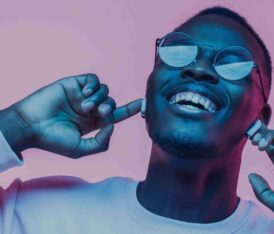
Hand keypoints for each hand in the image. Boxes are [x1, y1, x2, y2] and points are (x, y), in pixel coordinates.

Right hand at [7, 74, 141, 157]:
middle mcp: (89, 109)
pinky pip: (93, 80)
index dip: (129, 110)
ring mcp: (82, 96)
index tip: (141, 104)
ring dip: (100, 98)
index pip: (115, 115)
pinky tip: (85, 94)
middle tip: (99, 113)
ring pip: (105, 90)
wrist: (31, 126)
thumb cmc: (53, 140)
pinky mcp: (73, 84)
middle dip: (110, 107)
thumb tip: (113, 125)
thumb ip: (101, 142)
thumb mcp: (81, 149)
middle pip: (111, 102)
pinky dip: (94, 85)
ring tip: (85, 107)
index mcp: (93, 123)